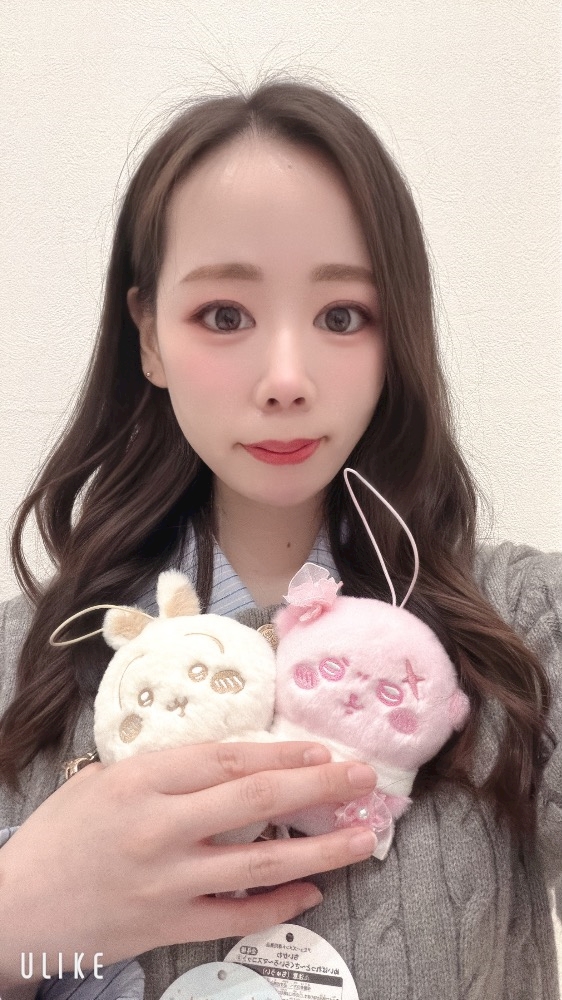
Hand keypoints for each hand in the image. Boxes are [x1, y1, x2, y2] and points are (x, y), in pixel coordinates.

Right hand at [0, 741, 376, 986]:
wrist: (17, 908)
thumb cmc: (59, 834)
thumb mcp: (103, 781)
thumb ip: (164, 771)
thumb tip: (230, 763)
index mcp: (142, 780)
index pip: (229, 759)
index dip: (283, 752)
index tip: (324, 749)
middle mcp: (160, 826)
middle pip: (257, 799)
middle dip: (319, 785)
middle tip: (363, 778)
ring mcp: (168, 881)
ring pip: (260, 860)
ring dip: (320, 848)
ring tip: (361, 836)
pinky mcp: (168, 926)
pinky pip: (238, 914)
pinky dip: (280, 903)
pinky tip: (312, 891)